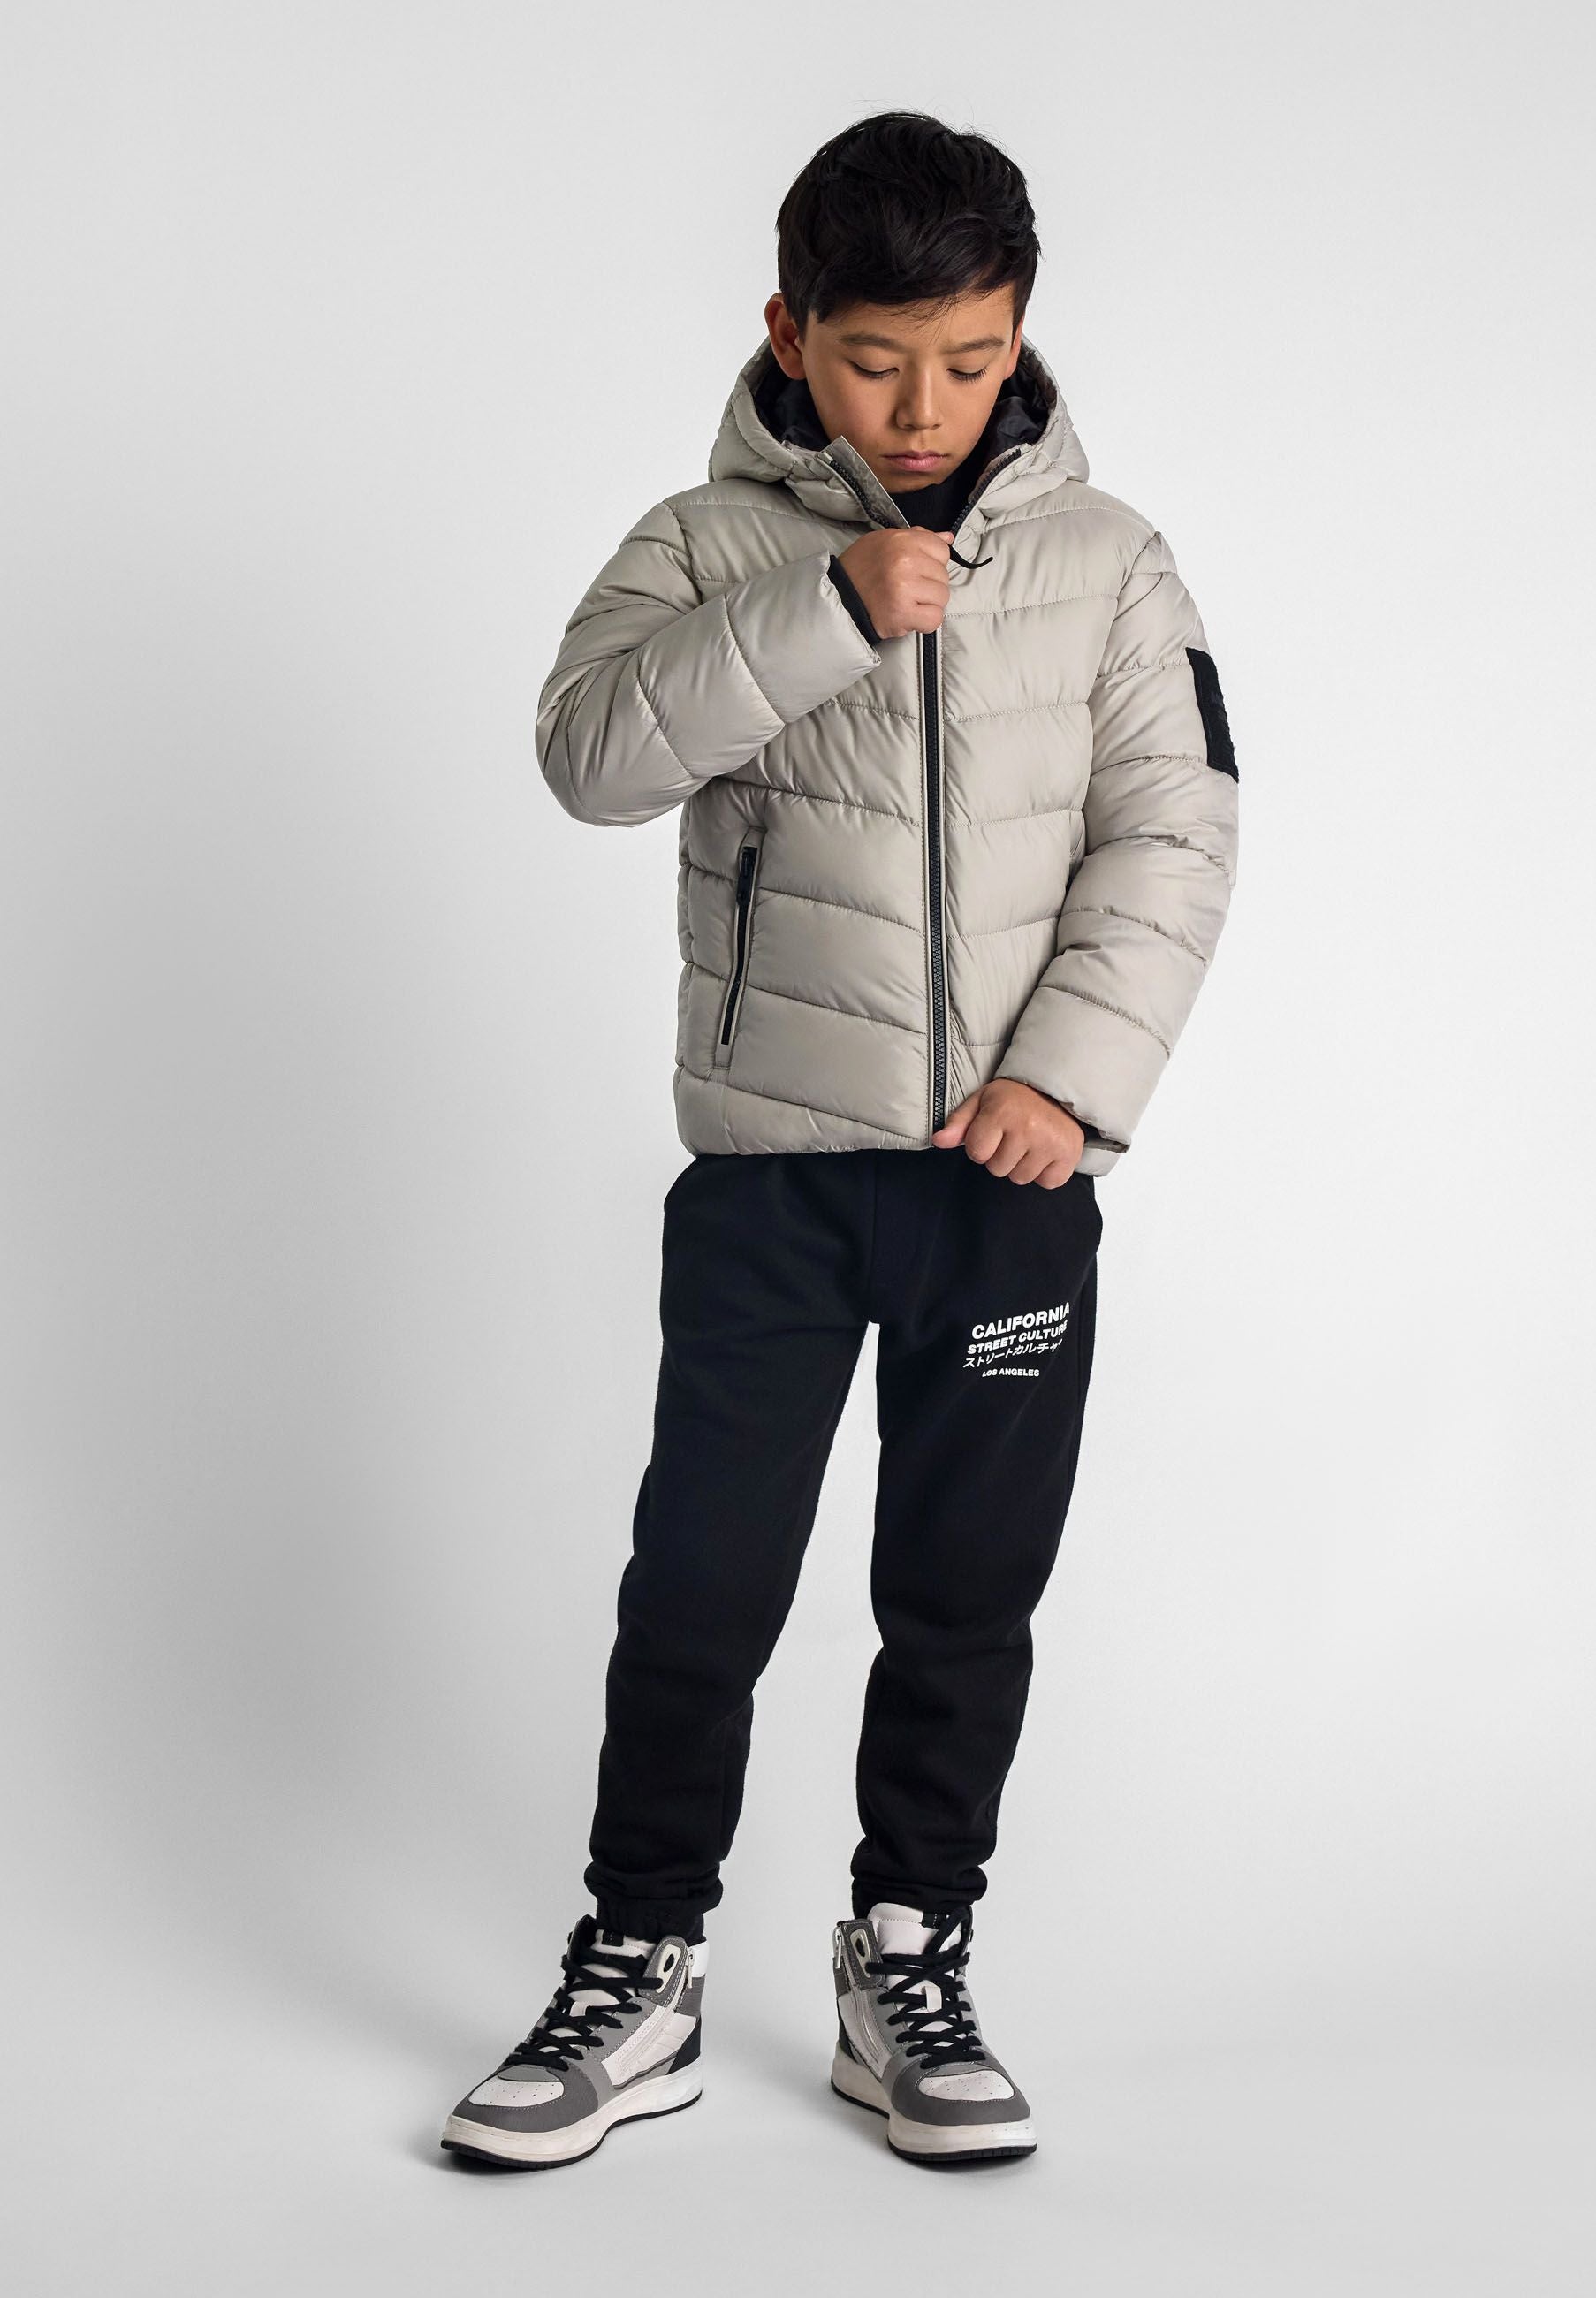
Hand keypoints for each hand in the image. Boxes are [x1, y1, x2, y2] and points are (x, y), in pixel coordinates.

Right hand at [834, 528, 953, 638]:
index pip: (942, 551)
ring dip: (928, 604)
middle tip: (908, 590)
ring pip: (942, 598)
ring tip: (907, 603)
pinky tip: (909, 617)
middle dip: (930, 586)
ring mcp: (905, 588)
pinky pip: (934, 619)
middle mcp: (905, 561)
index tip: (917, 571)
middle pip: (944, 576)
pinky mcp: (903, 613)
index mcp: (902, 541)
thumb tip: (947, 537)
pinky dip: (925, 622)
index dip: (932, 564)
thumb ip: (917, 537)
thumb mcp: (884, 541)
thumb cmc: (861, 569)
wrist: (838, 598)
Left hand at [932, 1079, 1084, 1185]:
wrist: (1056, 1091)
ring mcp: (1051, 1142)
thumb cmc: (1013, 1099)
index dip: (980, 1145)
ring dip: (1021, 1165)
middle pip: (997, 1169)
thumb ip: (958, 1123)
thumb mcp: (981, 1102)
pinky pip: (1046, 1182)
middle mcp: (1028, 1127)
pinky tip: (1044, 1153)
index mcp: (1002, 1111)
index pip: (977, 1153)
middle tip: (1013, 1136)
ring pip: (1020, 1178)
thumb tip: (938, 1141)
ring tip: (1029, 1143)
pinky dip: (1044, 1173)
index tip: (991, 1132)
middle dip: (1001, 1156)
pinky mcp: (1069, 1155)